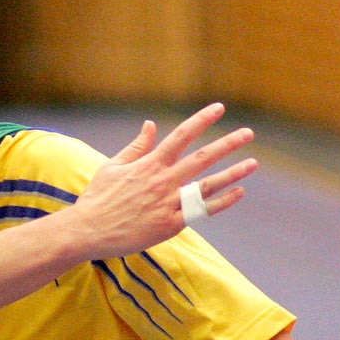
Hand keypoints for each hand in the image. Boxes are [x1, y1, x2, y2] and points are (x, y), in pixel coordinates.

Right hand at [69, 103, 255, 260]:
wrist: (87, 231)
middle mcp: (162, 181)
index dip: (201, 120)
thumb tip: (150, 124)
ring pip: (207, 185)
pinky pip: (201, 211)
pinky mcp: (169, 225)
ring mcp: (168, 203)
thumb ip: (137, 146)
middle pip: (202, 158)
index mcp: (149, 164)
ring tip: (252, 163)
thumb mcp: (113, 166)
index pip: (181, 136)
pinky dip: (221, 201)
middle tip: (248, 133)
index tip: (219, 108)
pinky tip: (238, 192)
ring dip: (232, 172)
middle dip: (227, 144)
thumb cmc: (98, 198)